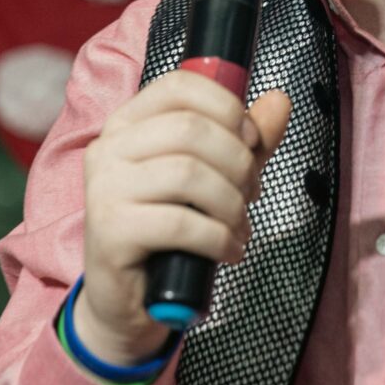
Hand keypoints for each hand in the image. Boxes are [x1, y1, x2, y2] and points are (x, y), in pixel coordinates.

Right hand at [72, 71, 292, 364]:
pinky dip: (218, 238)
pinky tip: (228, 250)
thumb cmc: (170, 230)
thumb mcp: (213, 176)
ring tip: (239, 225)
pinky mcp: (110, 230)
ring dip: (231, 203)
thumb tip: (280, 100)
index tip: (252, 140)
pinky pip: (180, 223)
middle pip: (190, 129)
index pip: (179, 85)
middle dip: (238, 162)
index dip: (227, 107)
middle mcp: (109, 147)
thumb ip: (244, 139)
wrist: (130, 298)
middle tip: (251, 193)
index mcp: (128, 122)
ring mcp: (104, 188)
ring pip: (188, 174)